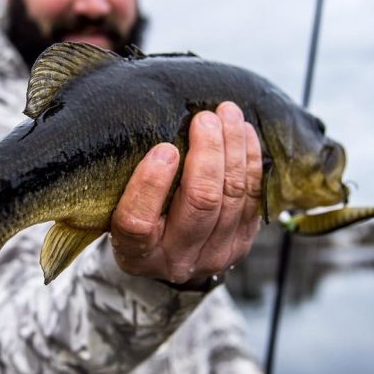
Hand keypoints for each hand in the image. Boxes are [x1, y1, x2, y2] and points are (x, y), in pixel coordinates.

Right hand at [110, 102, 262, 286]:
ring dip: (233, 148)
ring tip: (227, 114)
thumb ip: (130, 184)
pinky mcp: (243, 242)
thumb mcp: (119, 210)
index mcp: (137, 253)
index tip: (164, 148)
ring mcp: (216, 254)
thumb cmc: (139, 221)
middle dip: (207, 154)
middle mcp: (177, 259)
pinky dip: (251, 159)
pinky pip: (253, 195)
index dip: (151, 184)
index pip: (138, 222)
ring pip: (233, 195)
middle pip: (201, 203)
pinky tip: (244, 132)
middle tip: (204, 119)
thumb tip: (151, 133)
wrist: (170, 257)